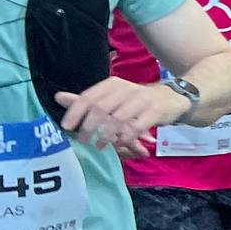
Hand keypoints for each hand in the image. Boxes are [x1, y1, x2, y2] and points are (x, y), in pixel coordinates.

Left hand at [55, 77, 188, 156]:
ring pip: (117, 119)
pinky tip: (119, 143)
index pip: (89, 96)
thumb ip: (86, 100)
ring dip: (105, 135)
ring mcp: (142, 99)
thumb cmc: (135, 101)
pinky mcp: (155, 111)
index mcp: (112, 84)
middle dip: (89, 127)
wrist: (172, 98)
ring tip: (99, 145)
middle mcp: (126, 88)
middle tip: (83, 141)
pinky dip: (125, 138)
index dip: (75, 112)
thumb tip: (58, 97)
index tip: (66, 127)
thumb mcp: (111, 97)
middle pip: (101, 109)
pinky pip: (136, 127)